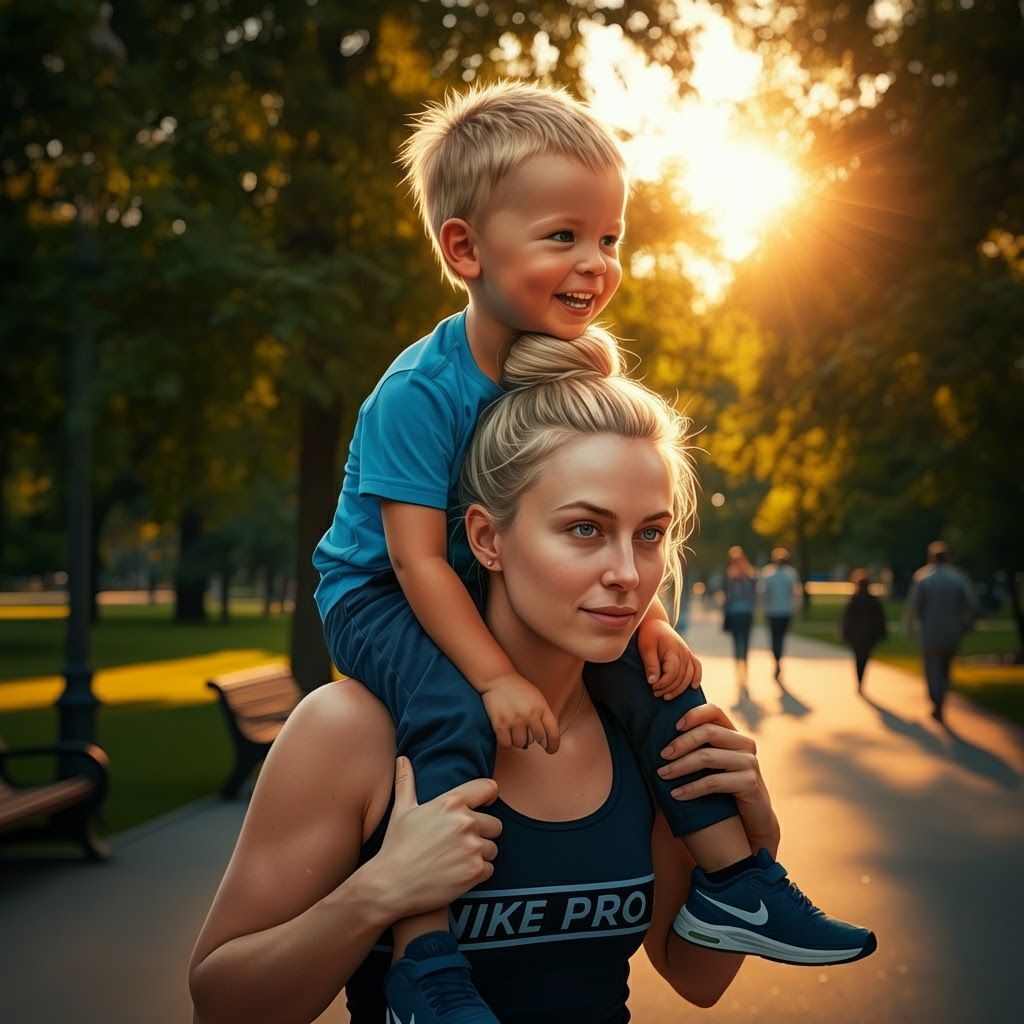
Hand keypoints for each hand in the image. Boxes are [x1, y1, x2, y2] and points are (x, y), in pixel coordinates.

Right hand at [376, 757, 501, 918]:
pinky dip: (477, 873)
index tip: (484, 805)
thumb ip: (406, 782)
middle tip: (459, 843)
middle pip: (495, 823)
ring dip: (479, 855)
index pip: (489, 788)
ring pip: (492, 848)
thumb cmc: (396, 846)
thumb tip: (401, 758)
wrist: (390, 885)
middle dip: (482, 833)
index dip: (488, 796)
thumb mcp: (401, 810)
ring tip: (455, 859)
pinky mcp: (476, 870)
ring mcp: (472, 847)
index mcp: (451, 802)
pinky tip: (456, 874)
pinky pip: (489, 869)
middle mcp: (466, 821)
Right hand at [482, 673, 559, 752]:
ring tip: (514, 727)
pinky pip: (506, 744)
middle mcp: (529, 714)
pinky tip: (505, 732)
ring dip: (518, 739)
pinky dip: (506, 741)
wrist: (497, 679)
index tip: (551, 750)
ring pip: (521, 744)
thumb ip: (543, 716)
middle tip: (525, 728)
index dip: (553, 745)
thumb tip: (544, 741)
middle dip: (532, 737)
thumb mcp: (538, 699)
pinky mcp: (500, 724)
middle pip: (537, 739)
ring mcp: (514, 720)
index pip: (553, 733)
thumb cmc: (519, 689)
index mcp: (542, 707)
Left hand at [637, 617, 701, 699]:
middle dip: (668, 688)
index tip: (652, 687)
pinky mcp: (689, 654)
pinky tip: (693, 687)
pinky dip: (697, 677)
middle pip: (681, 678)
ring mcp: (688, 653)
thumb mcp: (646, 648)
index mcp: (673, 651)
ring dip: (679, 689)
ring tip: (666, 696)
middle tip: (655, 693)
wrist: (655, 623)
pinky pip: (697, 667)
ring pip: (689, 676)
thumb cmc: (649, 635)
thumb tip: (652, 682)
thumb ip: (651, 665)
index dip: (663, 684)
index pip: (672, 674)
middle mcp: (684, 653)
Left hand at [657, 704, 778, 856]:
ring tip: (662, 775)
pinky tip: (676, 795)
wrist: (752, 821)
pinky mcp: (749, 783)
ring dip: (680, 766)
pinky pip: (713, 782)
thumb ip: (699, 749)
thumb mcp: (714, 765)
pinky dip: (691, 788)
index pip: (714, 711)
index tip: (674, 726)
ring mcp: (749, 762)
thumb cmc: (725, 790)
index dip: (693, 715)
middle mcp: (745, 743)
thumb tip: (659, 739)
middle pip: (708, 732)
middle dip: (680, 743)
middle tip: (661, 756)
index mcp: (734, 734)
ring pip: (707, 757)